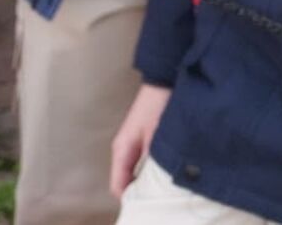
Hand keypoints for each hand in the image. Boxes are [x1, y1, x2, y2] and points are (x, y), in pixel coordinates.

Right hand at [108, 83, 170, 198]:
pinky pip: (139, 163)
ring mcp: (130, 144)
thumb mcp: (156, 137)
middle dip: (139, 191)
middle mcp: (122, 149)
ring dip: (145, 180)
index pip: (118, 186)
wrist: (163, 80)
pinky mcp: (139, 139)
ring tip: (163, 184)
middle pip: (124, 181)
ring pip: (132, 173)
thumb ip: (150, 162)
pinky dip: (149, 170)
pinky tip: (163, 169)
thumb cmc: (158, 106)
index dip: (131, 197)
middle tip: (159, 195)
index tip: (149, 201)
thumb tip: (150, 185)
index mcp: (121, 150)